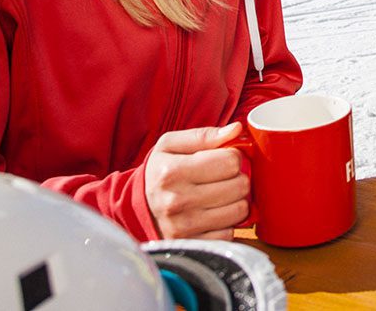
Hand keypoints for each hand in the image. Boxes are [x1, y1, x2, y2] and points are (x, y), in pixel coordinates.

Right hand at [144, 122, 249, 239]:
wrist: (135, 208)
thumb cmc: (160, 171)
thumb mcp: (171, 145)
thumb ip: (204, 135)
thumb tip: (236, 129)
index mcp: (173, 172)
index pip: (230, 161)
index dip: (234, 156)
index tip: (225, 158)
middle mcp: (177, 201)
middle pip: (239, 186)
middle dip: (238, 178)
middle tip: (226, 177)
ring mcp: (184, 228)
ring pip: (239, 211)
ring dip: (236, 201)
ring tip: (222, 194)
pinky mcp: (191, 245)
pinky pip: (229, 234)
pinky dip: (227, 223)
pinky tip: (215, 213)